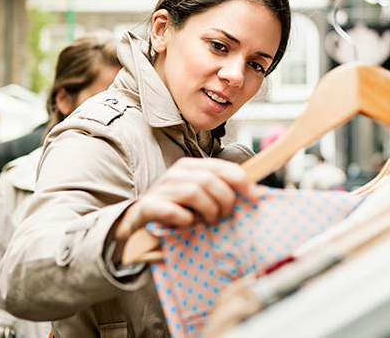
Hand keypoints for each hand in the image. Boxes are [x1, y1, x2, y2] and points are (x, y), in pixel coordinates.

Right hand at [113, 157, 254, 242]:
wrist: (136, 224)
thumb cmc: (174, 209)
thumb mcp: (198, 196)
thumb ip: (219, 189)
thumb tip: (252, 192)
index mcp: (190, 167)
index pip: (220, 167)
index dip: (240, 180)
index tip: (253, 195)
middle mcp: (175, 174)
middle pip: (209, 180)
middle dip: (224, 200)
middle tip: (224, 215)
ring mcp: (160, 189)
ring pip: (194, 192)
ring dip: (208, 210)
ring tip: (209, 220)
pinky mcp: (147, 207)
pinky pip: (172, 211)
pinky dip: (185, 219)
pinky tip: (187, 224)